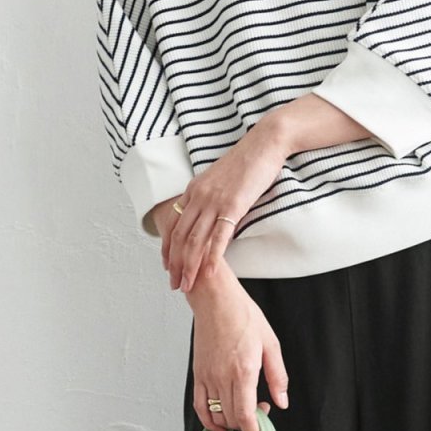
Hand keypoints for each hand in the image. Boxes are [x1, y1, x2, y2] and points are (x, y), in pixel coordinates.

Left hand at [159, 115, 288, 292]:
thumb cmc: (246, 162)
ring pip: (195, 241)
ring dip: (189, 266)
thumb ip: (209, 196)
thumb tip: (208, 213)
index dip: (167, 248)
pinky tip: (208, 272)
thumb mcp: (219, 179)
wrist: (263, 144)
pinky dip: (211, 257)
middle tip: (173, 284)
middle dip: (175, 264)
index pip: (173, 224)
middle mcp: (198, 197)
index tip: (167, 266)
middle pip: (180, 237)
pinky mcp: (233, 206)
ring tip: (187, 286)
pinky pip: (219, 237)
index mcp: (193, 190)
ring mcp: (214, 202)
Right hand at [187, 273, 288, 430]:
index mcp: (243, 371)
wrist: (215, 300)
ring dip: (230, 424)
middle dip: (248, 426)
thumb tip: (281, 401)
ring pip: (216, 416)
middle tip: (261, 412)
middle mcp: (223, 377)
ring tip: (244, 415)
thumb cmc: (243, 316)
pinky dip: (208, 420)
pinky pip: (199, 406)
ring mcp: (207, 377)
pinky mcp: (198, 374)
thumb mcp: (270, 344)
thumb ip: (277, 376)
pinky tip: (218, 425)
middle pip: (232, 419)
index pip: (246, 416)